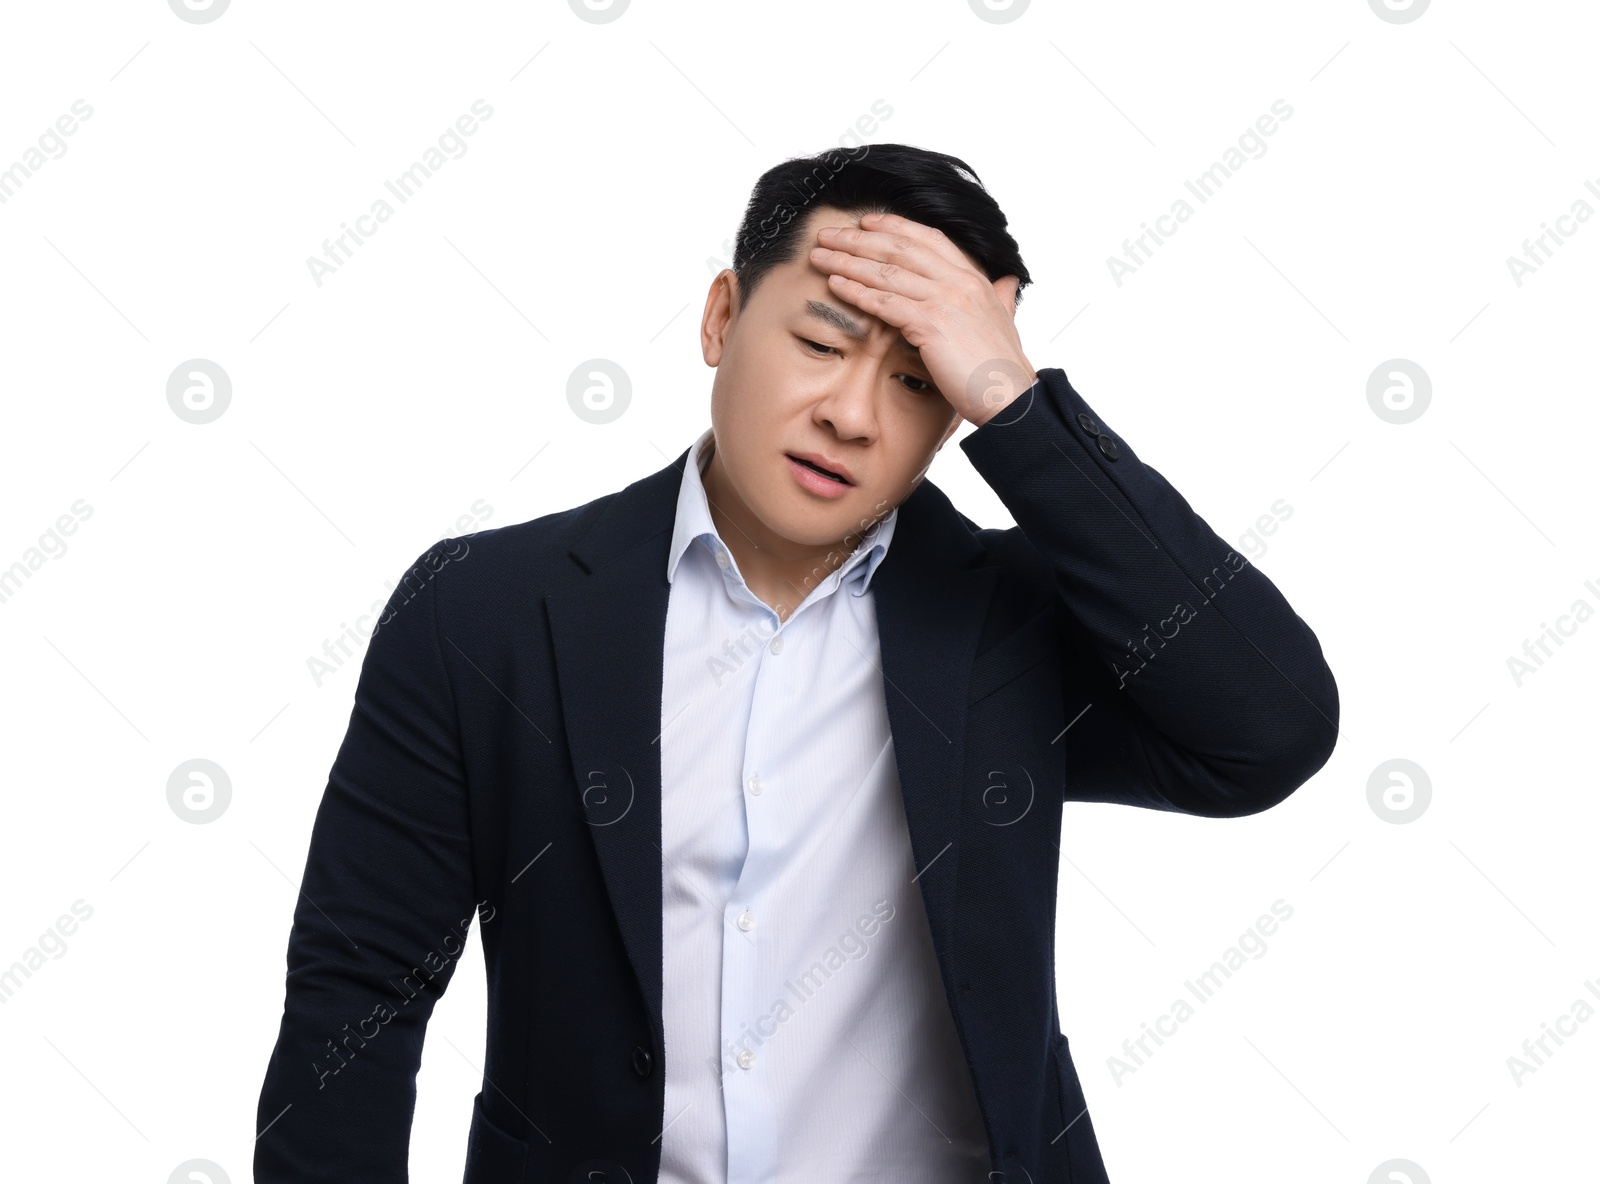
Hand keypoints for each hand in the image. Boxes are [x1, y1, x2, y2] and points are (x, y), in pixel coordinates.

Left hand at [807, 211, 1036, 425]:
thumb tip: (1007, 283)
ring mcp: (946, 301)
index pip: (928, 238)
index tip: (866, 222)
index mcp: (974, 278)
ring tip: (820, 256)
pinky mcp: (932, 325)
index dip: (894, 226)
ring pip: (887, 272)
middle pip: (900, 248)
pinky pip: (885, 303)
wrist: (1012, 398)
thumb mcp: (1005, 321)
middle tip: (828, 234)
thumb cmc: (1002, 368)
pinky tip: (835, 285)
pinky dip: (857, 292)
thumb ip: (1001, 298)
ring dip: (848, 261)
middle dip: (859, 239)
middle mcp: (959, 282)